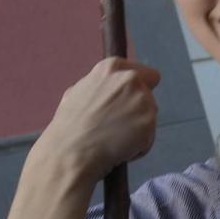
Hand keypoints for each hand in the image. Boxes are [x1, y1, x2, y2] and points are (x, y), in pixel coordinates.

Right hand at [33, 57, 160, 184]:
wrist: (71, 151)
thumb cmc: (70, 124)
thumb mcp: (79, 91)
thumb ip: (102, 86)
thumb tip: (112, 87)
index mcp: (112, 68)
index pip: (146, 74)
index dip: (139, 88)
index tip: (129, 100)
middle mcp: (131, 79)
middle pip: (149, 95)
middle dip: (138, 107)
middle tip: (118, 123)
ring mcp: (143, 101)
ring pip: (149, 116)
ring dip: (137, 127)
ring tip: (113, 138)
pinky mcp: (149, 123)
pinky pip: (148, 137)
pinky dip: (138, 146)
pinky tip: (118, 148)